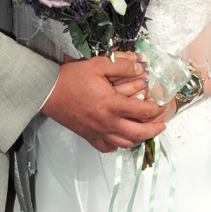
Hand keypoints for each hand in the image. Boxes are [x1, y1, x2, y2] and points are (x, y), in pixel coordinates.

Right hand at [41, 55, 167, 152]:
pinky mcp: (88, 135)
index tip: (162, 106)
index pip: (143, 112)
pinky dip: (117, 146)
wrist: (48, 91)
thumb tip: (141, 67)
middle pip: (138, 133)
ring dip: (140, 139)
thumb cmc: (71, 78)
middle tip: (162, 125)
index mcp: (112, 104)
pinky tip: (120, 140)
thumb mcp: (98, 64)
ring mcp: (98, 131)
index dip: (156, 110)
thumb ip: (122, 65)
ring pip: (125, 142)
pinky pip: (106, 147)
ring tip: (146, 133)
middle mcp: (107, 121)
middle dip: (154, 130)